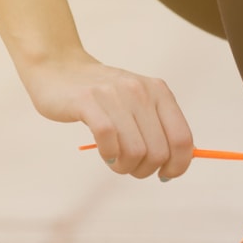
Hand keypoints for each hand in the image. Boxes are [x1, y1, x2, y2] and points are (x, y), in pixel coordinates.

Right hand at [20, 51, 193, 180]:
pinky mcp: (87, 101)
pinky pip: (108, 140)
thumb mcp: (139, 101)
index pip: (183, 139)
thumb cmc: (103, 95)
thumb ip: (159, 128)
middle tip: (131, 168)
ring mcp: (114, 94)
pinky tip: (105, 153)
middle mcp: (140, 91)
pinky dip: (109, 155)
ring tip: (115, 161)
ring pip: (135, 151)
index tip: (165, 175)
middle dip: (146, 170)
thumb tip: (174, 166)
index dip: (178, 165)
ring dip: (125, 167)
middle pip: (159, 152)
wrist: (59, 67)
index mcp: (159, 92)